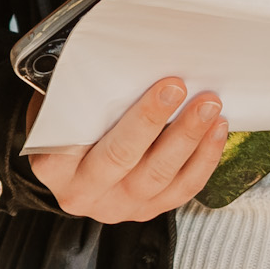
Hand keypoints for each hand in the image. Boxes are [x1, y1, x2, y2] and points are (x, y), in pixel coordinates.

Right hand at [28, 77, 228, 222]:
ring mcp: (119, 205)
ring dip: (189, 138)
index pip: (87, 140)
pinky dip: (204, 158)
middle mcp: (84, 192)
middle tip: (180, 88)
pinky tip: (216, 130)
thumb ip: (80, 90)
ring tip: (209, 106)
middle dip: (156, 120)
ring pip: (160, 176)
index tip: (155, 85)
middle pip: (125, 159)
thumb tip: (127, 58)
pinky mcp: (149, 209)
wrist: (72, 159)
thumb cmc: (70, 121)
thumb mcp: (60, 103)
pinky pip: (183, 188)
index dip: (127, 115)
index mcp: (53, 165)